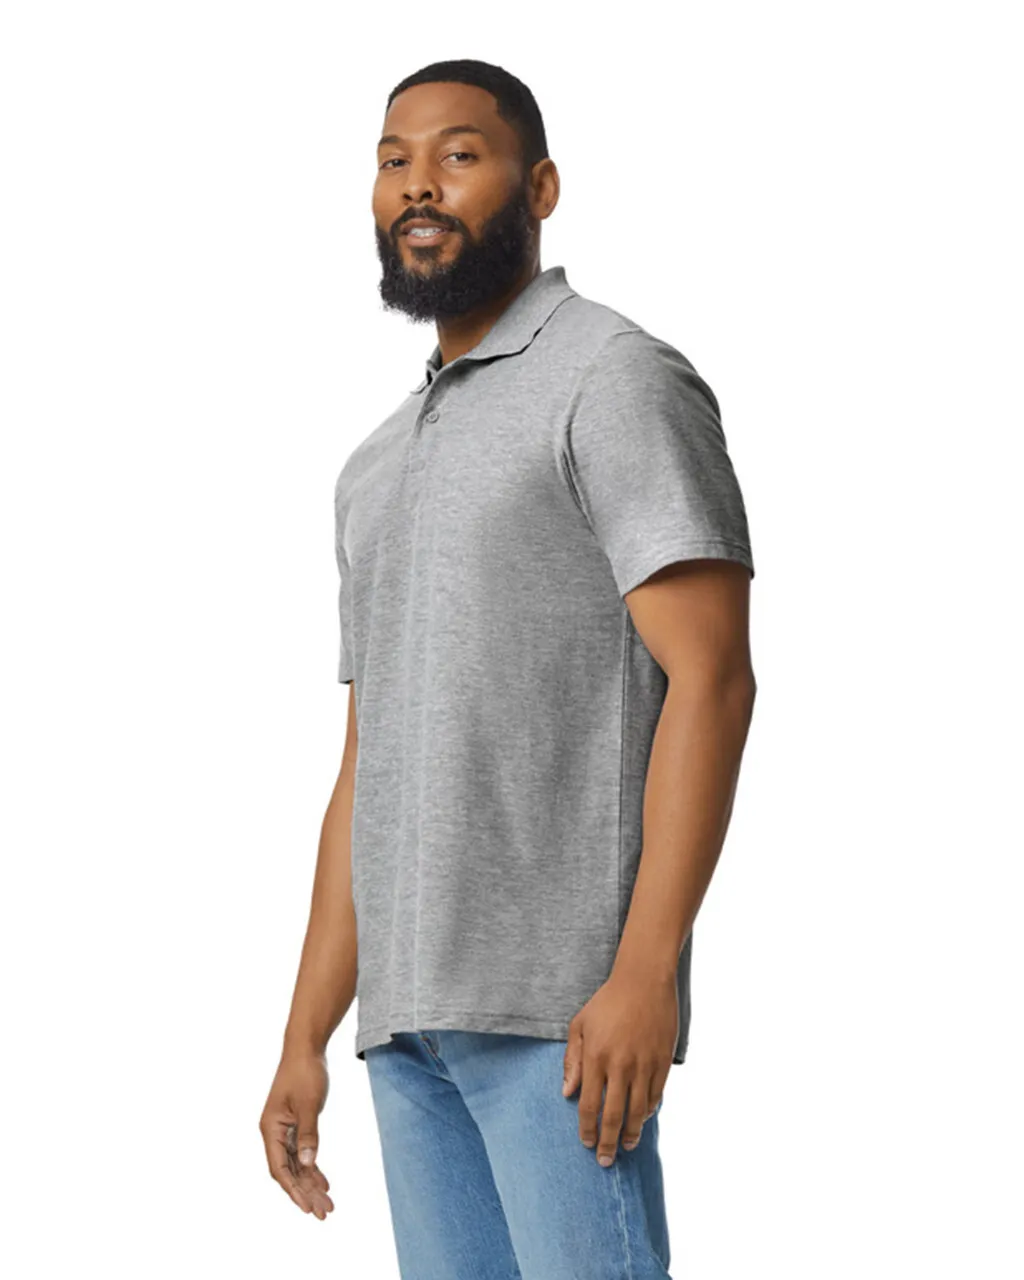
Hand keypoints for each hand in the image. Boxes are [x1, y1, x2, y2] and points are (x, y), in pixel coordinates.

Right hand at [259, 1048, 334, 1218]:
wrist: (306, 1049)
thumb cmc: (305, 1073)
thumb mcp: (309, 1104)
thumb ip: (309, 1134)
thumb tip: (308, 1163)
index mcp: (270, 1129)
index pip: (280, 1169)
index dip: (293, 1191)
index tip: (307, 1208)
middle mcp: (273, 1133)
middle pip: (289, 1172)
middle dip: (305, 1193)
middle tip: (324, 1213)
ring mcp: (284, 1130)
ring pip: (296, 1165)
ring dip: (311, 1184)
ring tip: (328, 1204)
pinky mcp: (294, 1125)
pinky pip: (302, 1154)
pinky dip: (313, 1168)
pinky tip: (324, 1183)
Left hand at [561, 968, 677, 1166]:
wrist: (644, 981)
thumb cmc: (608, 1002)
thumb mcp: (580, 1025)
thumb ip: (572, 1060)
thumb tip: (568, 1093)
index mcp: (596, 1057)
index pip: (589, 1105)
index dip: (586, 1129)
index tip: (585, 1143)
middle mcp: (620, 1065)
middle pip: (613, 1116)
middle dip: (607, 1143)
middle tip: (605, 1161)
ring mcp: (643, 1065)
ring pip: (638, 1111)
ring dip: (631, 1133)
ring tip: (627, 1146)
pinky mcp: (662, 1062)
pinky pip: (656, 1096)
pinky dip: (649, 1111)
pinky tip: (643, 1119)